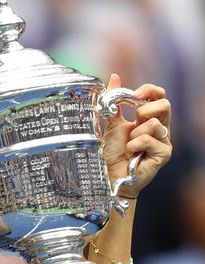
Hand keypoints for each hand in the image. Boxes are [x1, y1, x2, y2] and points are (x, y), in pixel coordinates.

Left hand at [101, 74, 171, 198]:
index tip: (133, 95)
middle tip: (133, 123)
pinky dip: (135, 145)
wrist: (110, 174)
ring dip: (135, 133)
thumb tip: (114, 76)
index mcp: (150, 118)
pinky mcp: (164, 154)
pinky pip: (150, 139)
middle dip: (144, 110)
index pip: (159, 95)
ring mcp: (164, 141)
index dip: (149, 90)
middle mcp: (160, 128)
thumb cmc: (113, 152)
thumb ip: (115, 102)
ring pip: (155, 123)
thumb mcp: (112, 123)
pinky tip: (132, 153)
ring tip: (129, 145)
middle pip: (165, 104)